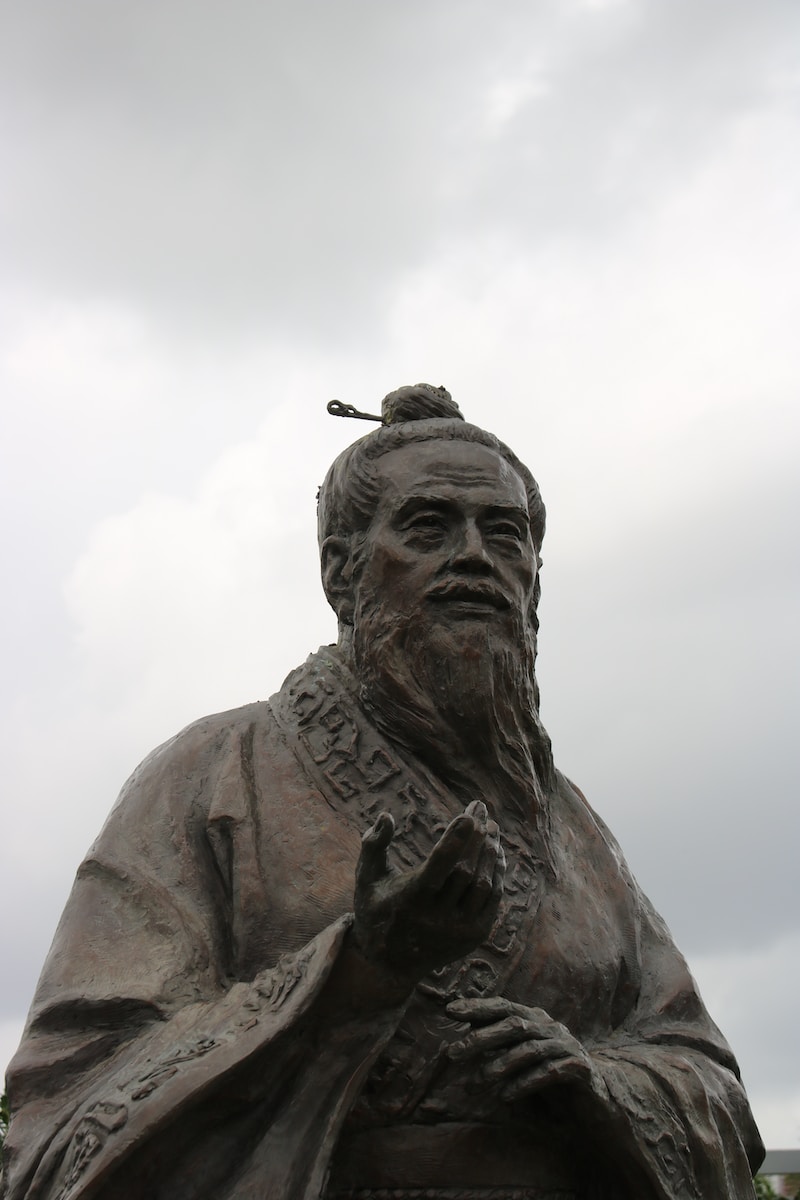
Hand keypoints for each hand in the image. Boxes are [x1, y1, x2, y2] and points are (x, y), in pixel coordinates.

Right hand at [352, 800, 504, 984]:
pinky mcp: (474, 937)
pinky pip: (493, 901)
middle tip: (482, 809)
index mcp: (410, 900)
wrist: (388, 966)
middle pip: (465, 870)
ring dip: (490, 853)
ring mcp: (458, 930)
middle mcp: (437, 918)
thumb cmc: (375, 912)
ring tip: (492, 827)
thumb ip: (374, 845)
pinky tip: (497, 853)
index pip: (440, 865)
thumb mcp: (366, 879)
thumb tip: (387, 815)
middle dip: (477, 836)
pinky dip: (498, 875)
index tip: (470, 814)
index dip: (456, 838)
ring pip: (483, 885)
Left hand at [446, 997, 596, 1101]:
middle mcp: (551, 1027)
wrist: (595, 1098)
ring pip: (529, 1050)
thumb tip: (468, 1026)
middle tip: (451, 1053)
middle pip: (513, 1025)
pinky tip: (505, 1096)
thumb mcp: (522, 1055)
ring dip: (498, 1066)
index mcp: (535, 1018)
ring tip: (474, 1084)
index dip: (477, 1006)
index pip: (503, 1006)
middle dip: (480, 1038)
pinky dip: (525, 1083)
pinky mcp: (579, 1068)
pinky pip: (549, 1072)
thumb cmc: (550, 1074)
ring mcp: (567, 1046)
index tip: (448, 1010)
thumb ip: (501, 1040)